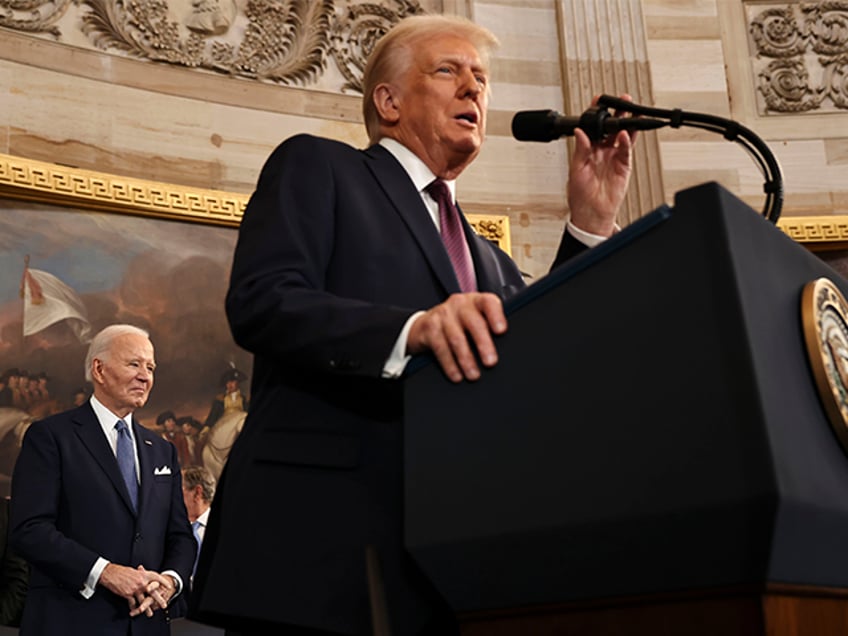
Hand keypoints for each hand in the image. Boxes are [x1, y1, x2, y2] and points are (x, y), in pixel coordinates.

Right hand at [98, 563, 171, 616]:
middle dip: (159, 599)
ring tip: (150, 614)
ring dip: (147, 608)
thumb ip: (142, 574)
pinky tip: (135, 611)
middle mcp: (141, 582)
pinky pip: (133, 603)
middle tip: (164, 605)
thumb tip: (146, 575)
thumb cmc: (122, 571)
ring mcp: (135, 589)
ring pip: (143, 601)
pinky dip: (134, 608)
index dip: (164, 582)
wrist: (111, 574)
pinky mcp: (128, 594)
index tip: (169, 587)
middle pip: (153, 592)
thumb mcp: (135, 571)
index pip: (157, 578)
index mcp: (144, 574)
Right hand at [407, 292, 506, 381]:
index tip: (501, 331)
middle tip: (490, 362)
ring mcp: (443, 314)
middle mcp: (459, 304)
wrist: (426, 324)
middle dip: (483, 344)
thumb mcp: (474, 320)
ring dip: (466, 359)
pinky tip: (457, 375)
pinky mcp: (429, 327)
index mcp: (476, 301)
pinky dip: (450, 364)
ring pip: (457, 338)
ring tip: (474, 375)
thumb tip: (506, 350)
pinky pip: (441, 348)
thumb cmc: (459, 325)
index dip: (496, 315)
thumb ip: (489, 328)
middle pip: (474, 323)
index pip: (488, 302)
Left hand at [567, 94, 635, 236]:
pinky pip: (626, 151)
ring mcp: (614, 157)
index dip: (597, 114)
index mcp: (588, 150)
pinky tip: (625, 134)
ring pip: (623, 136)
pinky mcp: (623, 166)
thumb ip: (580, 150)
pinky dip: (627, 142)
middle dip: (617, 113)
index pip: (594, 127)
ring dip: (627, 123)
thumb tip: (579, 132)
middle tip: (622, 101)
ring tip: (631, 111)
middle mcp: (602, 151)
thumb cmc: (580, 195)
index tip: (599, 100)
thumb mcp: (576, 170)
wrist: (591, 213)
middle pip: (611, 128)